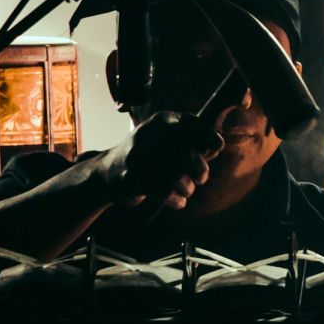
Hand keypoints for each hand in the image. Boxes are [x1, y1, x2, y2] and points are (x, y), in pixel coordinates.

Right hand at [102, 112, 218, 211]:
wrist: (105, 174)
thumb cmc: (147, 157)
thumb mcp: (168, 141)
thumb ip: (192, 142)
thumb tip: (215, 147)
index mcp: (160, 121)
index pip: (190, 123)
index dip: (208, 135)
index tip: (217, 147)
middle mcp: (148, 134)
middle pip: (187, 152)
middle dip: (200, 169)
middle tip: (201, 178)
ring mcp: (137, 156)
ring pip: (177, 175)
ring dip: (187, 188)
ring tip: (186, 190)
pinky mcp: (130, 178)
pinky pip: (165, 191)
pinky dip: (176, 199)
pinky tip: (178, 202)